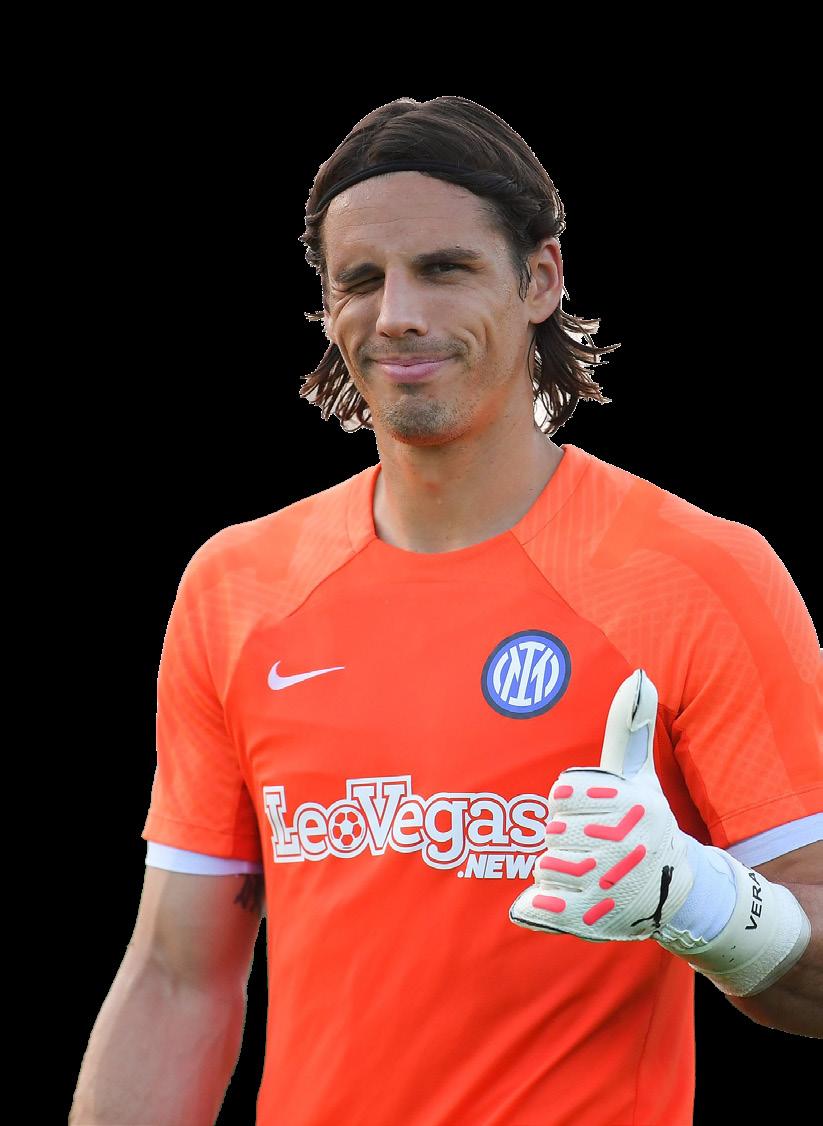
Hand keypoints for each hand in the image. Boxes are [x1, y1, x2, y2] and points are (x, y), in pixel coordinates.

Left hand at [509, 669, 695, 942]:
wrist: (672, 889)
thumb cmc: (642, 819)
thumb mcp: (639, 774)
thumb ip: (631, 727)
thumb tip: (639, 676)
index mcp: (629, 803)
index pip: (561, 791)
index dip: (569, 802)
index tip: (592, 812)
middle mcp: (624, 842)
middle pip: (553, 828)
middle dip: (564, 836)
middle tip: (592, 845)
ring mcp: (609, 882)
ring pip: (544, 864)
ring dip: (555, 868)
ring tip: (587, 871)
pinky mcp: (593, 919)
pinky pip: (541, 905)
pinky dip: (537, 905)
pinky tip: (551, 900)